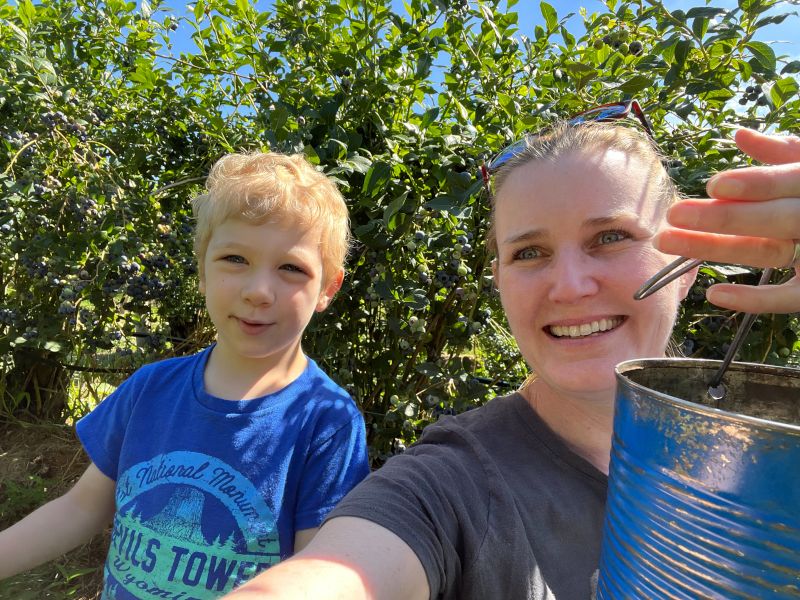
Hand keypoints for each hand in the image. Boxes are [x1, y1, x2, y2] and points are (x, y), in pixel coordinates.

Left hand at [655, 128, 799, 313]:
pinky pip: (788, 299)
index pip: (789, 182)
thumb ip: (781, 153)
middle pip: (774, 219)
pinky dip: (754, 299)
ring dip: (717, 248)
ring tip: (668, 240)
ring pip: (770, 253)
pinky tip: (714, 294)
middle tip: (673, 214)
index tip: (713, 184)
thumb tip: (740, 135)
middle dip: (724, 216)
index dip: (755, 184)